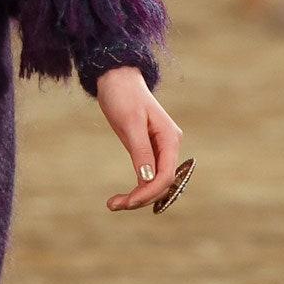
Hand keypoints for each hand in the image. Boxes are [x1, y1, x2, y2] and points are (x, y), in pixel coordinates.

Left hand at [95, 67, 183, 211]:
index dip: (149, 192)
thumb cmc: (123, 96)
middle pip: (162, 182)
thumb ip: (141, 151)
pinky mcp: (148, 149)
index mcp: (170, 139)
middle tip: (114, 205)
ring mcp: (159, 149)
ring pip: (155, 182)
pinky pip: (147, 175)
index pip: (166, 175)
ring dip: (138, 196)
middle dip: (141, 197)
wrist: (116, 78)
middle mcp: (169, 146)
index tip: (128, 202)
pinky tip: (122, 197)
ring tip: (113, 204)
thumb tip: (148, 179)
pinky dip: (137, 187)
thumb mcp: (130, 123)